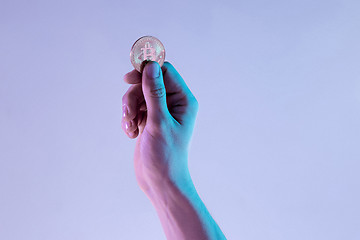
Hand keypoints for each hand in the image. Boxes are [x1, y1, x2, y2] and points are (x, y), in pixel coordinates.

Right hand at [121, 61, 198, 193]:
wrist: (160, 181)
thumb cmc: (166, 155)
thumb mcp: (158, 121)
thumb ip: (154, 93)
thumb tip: (151, 66)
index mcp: (183, 100)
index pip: (165, 72)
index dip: (146, 71)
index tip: (128, 79)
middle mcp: (173, 103)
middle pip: (147, 82)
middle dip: (134, 96)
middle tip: (129, 113)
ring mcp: (160, 112)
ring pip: (138, 95)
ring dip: (129, 109)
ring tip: (130, 126)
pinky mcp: (148, 120)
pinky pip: (134, 109)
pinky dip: (128, 119)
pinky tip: (130, 133)